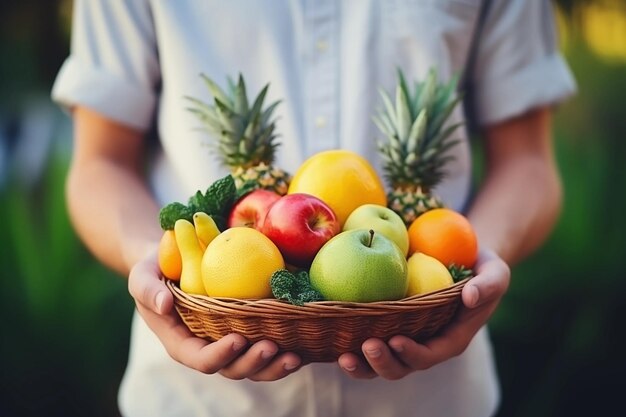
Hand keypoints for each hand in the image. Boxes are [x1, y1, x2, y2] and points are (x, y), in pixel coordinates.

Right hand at [127, 250, 301, 380]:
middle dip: (253, 363)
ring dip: (275, 365)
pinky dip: (287, 348)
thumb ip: (146, 289)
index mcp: (182, 342)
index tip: (237, 338)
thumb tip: (163, 304)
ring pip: (255, 365)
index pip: (201, 359)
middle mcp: (209, 347)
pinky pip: (269, 346)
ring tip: (295, 356)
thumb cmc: (157, 268)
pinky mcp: (250, 330)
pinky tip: (306, 344)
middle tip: (272, 346)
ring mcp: (231, 341)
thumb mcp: (142, 274)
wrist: (177, 258)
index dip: (219, 355)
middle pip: (233, 368)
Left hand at [337, 248, 509, 378]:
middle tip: (366, 346)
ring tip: (343, 355)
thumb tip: (471, 295)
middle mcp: (423, 344)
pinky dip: (346, 343)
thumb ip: (490, 283)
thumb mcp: (495, 270)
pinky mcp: (383, 326)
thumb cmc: (479, 266)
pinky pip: (363, 341)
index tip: (397, 340)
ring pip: (378, 362)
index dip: (413, 353)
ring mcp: (402, 337)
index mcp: (450, 338)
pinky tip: (328, 336)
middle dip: (382, 363)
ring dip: (361, 364)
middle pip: (401, 366)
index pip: (430, 354)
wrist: (459, 258)